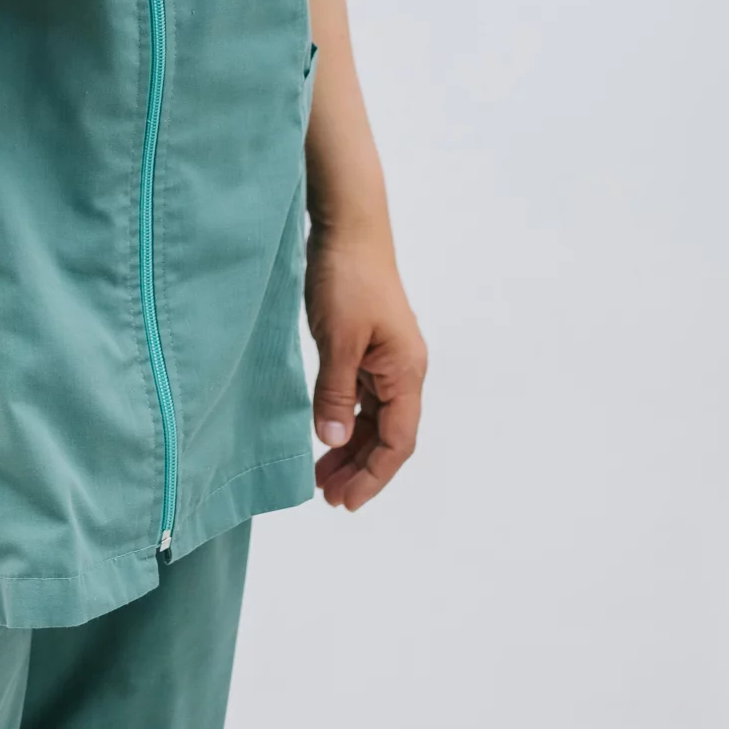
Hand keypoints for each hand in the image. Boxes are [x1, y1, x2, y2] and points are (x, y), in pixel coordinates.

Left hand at [304, 227, 426, 510]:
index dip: (374, 476)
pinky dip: (344, 418)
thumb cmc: (347, 277)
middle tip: (327, 498)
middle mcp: (403, 369)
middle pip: (388, 435)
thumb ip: (335, 392)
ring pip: (373, 418)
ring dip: (350, 447)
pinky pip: (361, 396)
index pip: (397, 441)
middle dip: (360, 469)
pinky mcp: (368, 345)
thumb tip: (332, 441)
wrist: (348, 225)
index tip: (346, 502)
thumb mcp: (338, 338)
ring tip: (321, 476)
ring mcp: (386, 358)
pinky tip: (323, 433)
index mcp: (406, 371)